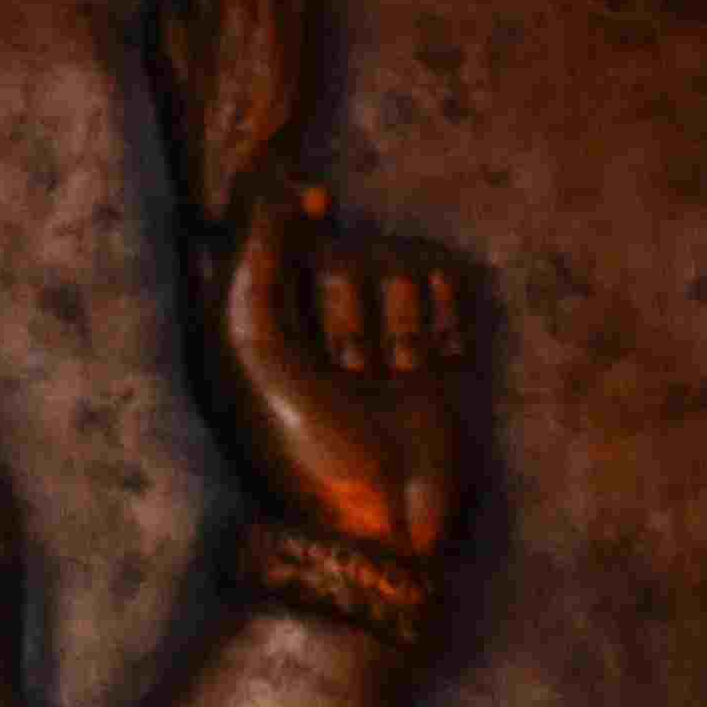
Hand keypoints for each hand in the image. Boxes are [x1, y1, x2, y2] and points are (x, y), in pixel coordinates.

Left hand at [193, 173, 474, 563]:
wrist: (386, 515)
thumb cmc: (309, 445)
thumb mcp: (260, 356)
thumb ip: (259, 266)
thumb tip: (301, 191)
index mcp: (273, 310)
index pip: (283, 222)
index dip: (296, 204)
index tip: (316, 201)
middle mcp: (331, 306)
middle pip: (345, 250)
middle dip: (348, 317)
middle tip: (348, 378)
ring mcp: (389, 316)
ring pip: (398, 263)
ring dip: (395, 331)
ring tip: (387, 385)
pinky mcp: (442, 329)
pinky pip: (447, 278)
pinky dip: (443, 325)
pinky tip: (433, 371)